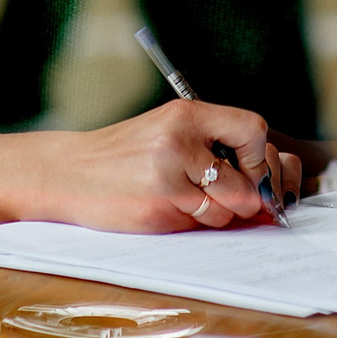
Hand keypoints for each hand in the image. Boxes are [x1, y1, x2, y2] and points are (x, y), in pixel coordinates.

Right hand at [0, 103, 303, 232]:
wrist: (68, 173)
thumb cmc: (123, 157)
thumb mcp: (168, 133)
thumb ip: (214, 149)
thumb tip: (268, 187)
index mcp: (186, 113)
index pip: (253, 129)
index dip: (260, 157)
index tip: (249, 171)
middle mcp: (180, 138)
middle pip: (249, 175)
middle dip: (248, 195)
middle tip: (231, 199)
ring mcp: (169, 174)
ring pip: (229, 207)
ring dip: (218, 214)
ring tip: (187, 202)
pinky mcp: (159, 205)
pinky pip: (203, 223)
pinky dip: (196, 223)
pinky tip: (171, 211)